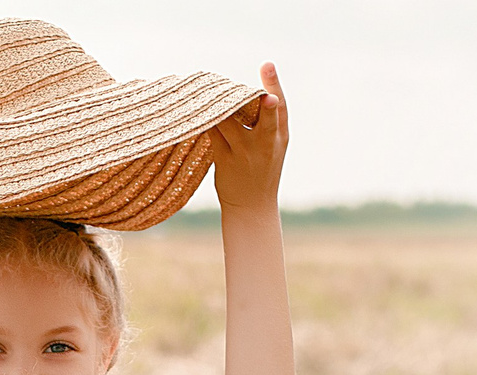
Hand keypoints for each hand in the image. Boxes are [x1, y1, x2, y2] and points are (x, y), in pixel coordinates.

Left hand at [210, 64, 288, 211]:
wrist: (252, 206)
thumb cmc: (261, 169)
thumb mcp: (272, 145)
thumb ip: (267, 120)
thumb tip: (246, 90)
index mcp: (279, 137)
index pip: (280, 108)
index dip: (274, 85)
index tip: (267, 65)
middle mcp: (265, 144)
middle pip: (266, 118)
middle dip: (266, 103)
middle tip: (264, 91)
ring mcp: (245, 153)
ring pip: (231, 121)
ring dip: (220, 103)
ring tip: (209, 84)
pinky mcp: (224, 160)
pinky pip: (213, 133)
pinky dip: (206, 118)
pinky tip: (197, 106)